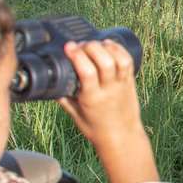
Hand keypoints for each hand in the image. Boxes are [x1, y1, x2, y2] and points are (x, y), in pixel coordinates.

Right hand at [58, 39, 159, 182]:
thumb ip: (64, 99)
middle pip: (104, 61)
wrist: (122, 137)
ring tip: (94, 44)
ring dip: (105, 47)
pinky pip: (128, 61)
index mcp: (92, 98)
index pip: (86, 72)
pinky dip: (119, 49)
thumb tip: (52, 84)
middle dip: (91, 48)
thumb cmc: (97, 129)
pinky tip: (109, 44)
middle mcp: (108, 89)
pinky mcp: (131, 81)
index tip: (68, 46)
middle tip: (80, 45)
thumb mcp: (75, 115)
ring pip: (118, 59)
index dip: (77, 55)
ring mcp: (121, 84)